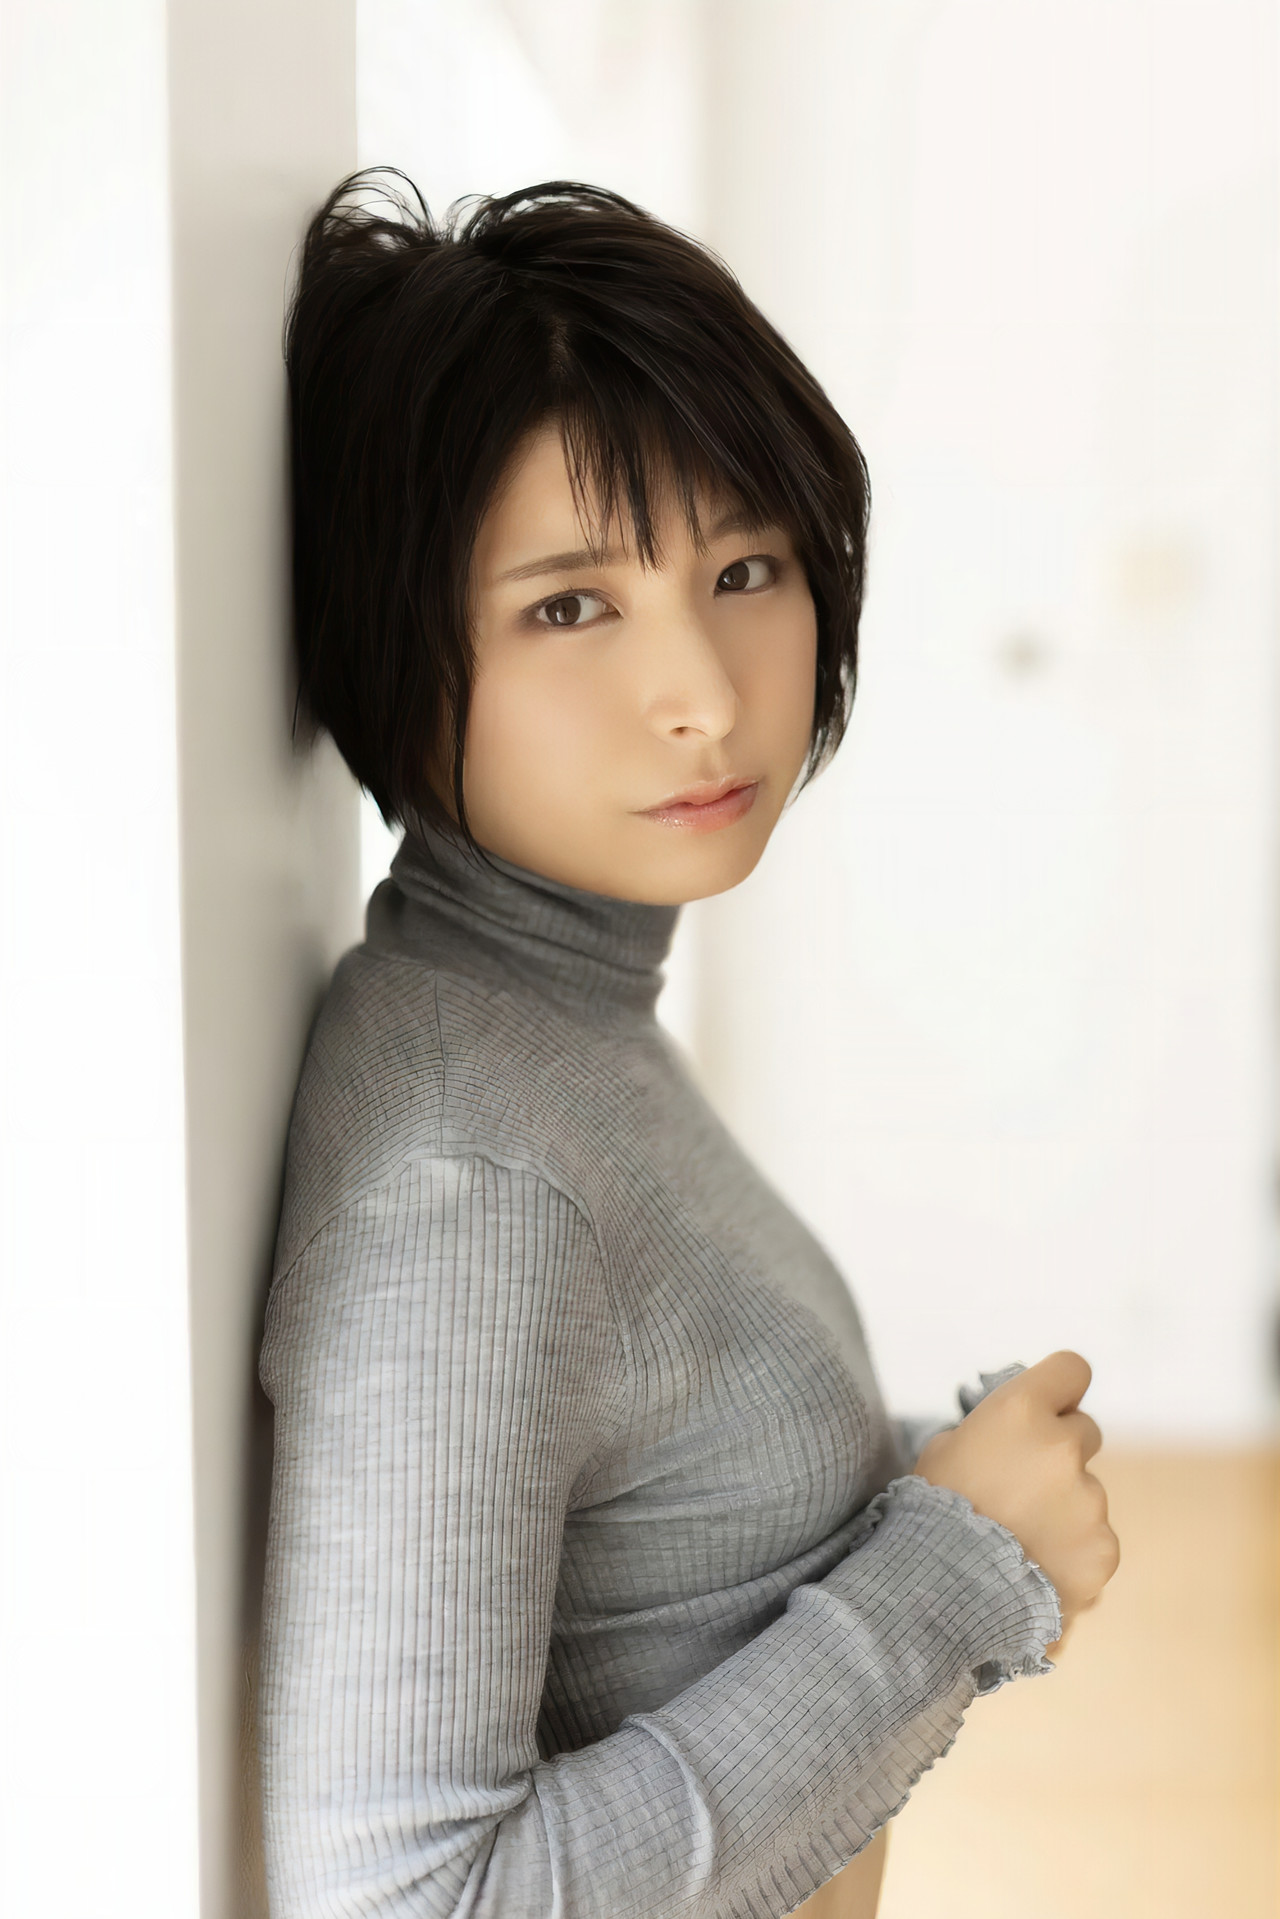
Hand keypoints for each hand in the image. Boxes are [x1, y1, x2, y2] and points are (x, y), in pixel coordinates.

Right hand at [912, 1350, 1119, 1636]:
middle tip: (1022, 1486)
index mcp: (1021, 1411)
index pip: (1072, 1370)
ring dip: (1063, 1509)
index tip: (1050, 1406)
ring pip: (1086, 1493)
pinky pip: (1094, 1541)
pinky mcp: (1103, 1549)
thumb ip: (994, 1434)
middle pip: (1083, 1432)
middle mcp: (1063, 1448)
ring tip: (1019, 1542)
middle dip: (1059, 1453)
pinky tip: (1035, 1569)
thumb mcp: (947, 1450)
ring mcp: (1090, 1501)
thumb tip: (1016, 1439)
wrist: (943, 1593)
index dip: (1060, 1389)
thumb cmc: (933, 1512)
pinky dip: (1072, 1554)